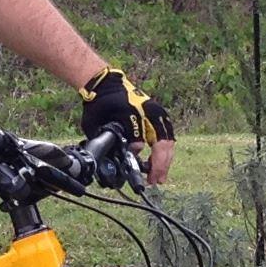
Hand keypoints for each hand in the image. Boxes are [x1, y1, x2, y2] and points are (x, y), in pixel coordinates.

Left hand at [80, 68, 174, 184]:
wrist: (105, 84)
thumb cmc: (100, 105)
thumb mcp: (97, 125)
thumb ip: (113, 140)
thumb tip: (134, 151)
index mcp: (133, 115)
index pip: (143, 143)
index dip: (145, 161)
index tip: (146, 176)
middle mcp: (149, 113)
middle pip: (163, 144)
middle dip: (160, 165)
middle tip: (155, 182)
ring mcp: (155, 112)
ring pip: (168, 140)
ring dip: (165, 160)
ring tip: (159, 176)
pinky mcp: (157, 113)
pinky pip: (167, 134)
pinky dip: (164, 150)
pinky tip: (158, 162)